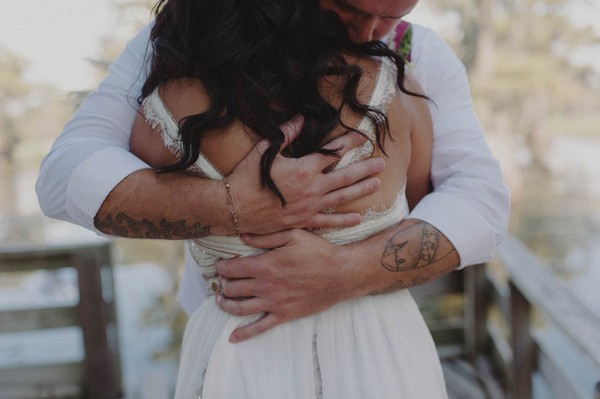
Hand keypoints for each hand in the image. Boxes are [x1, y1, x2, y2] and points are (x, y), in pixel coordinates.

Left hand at [214, 229, 351, 342]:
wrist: (341, 274)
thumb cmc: (319, 252)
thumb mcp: (293, 235)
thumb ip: (266, 237)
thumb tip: (243, 236)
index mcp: (265, 265)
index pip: (231, 268)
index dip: (220, 266)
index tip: (219, 264)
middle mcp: (265, 286)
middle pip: (231, 288)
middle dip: (222, 283)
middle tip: (223, 279)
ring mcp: (273, 303)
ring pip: (239, 308)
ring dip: (225, 304)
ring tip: (220, 300)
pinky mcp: (283, 315)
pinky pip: (259, 328)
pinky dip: (244, 334)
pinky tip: (232, 338)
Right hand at [228, 115, 384, 233]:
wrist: (234, 208)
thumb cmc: (247, 177)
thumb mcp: (265, 150)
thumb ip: (286, 134)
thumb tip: (301, 119)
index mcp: (304, 168)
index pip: (334, 152)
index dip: (349, 143)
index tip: (362, 137)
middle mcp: (312, 189)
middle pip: (346, 176)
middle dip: (365, 168)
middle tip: (382, 164)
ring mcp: (310, 207)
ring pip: (342, 197)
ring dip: (361, 190)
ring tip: (377, 183)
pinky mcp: (303, 221)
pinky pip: (328, 222)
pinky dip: (344, 220)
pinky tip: (358, 218)